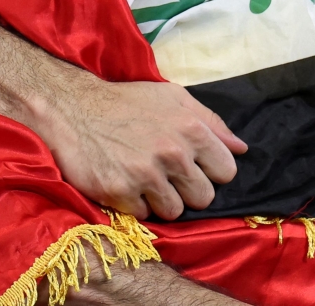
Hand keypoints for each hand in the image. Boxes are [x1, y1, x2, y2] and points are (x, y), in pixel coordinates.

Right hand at [37, 75, 247, 220]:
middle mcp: (172, 153)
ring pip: (175, 211)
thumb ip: (211, 122)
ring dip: (161, 199)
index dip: (210, 170)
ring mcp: (146, 175)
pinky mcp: (120, 192)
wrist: (73, 108)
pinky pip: (144, 216)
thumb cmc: (126, 102)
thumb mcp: (173, 98)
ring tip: (143, 177)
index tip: (192, 165)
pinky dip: (135, 204)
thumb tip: (241, 148)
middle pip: (204, 198)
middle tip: (166, 174)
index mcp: (191, 129)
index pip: (226, 171)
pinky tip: (124, 181)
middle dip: (188, 190)